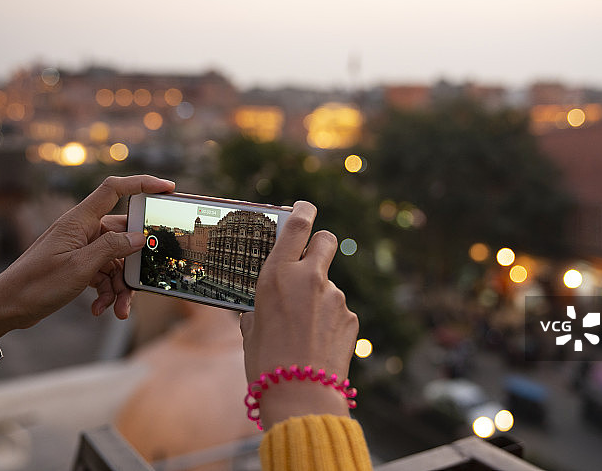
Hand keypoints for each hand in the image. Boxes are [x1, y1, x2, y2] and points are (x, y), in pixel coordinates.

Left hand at [0, 175, 174, 342]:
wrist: (7, 307)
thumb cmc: (36, 284)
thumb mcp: (80, 267)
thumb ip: (112, 248)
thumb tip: (138, 237)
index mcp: (80, 220)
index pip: (114, 190)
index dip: (142, 183)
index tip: (167, 188)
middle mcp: (82, 230)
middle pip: (123, 235)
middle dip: (134, 262)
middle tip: (143, 280)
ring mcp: (81, 248)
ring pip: (116, 260)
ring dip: (120, 285)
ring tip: (118, 307)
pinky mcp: (79, 265)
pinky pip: (104, 273)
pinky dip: (107, 291)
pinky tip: (101, 308)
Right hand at [240, 201, 358, 429]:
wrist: (299, 395)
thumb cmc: (265, 363)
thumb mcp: (250, 330)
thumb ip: (259, 309)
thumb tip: (261, 309)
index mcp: (278, 274)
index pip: (298, 225)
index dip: (304, 210)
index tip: (306, 207)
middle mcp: (309, 278)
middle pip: (326, 240)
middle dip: (320, 245)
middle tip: (309, 262)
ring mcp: (335, 296)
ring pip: (329, 286)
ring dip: (319, 300)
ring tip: (304, 334)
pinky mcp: (350, 317)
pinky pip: (338, 312)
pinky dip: (329, 323)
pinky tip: (318, 346)